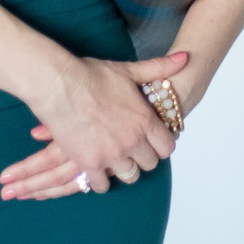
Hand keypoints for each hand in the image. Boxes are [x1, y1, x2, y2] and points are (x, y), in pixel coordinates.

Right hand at [0, 51, 189, 201]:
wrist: (58, 84)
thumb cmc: (91, 75)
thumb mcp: (127, 70)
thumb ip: (158, 68)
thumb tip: (184, 59)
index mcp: (144, 120)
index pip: (167, 147)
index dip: (160, 144)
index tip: (150, 139)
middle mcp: (132, 141)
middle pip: (150, 164)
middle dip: (142, 156)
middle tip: (131, 147)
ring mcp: (111, 155)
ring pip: (129, 176)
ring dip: (123, 168)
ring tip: (114, 156)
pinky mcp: (89, 163)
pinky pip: (102, 184)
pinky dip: (100, 178)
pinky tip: (96, 165)